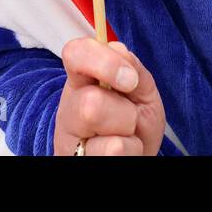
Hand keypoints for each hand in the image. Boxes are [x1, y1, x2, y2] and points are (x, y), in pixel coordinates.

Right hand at [54, 38, 164, 155]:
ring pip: (98, 123)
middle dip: (124, 112)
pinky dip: (131, 152)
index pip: (75, 53)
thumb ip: (135, 69)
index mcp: (83, 81)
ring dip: (128, 132)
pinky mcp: (74, 159)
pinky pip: (114, 151)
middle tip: (130, 120)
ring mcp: (69, 139)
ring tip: (125, 137)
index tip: (130, 80)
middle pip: (90, 101)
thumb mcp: (143, 94)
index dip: (104, 61)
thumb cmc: (136, 126)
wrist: (136, 158)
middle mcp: (69, 107)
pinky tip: (122, 154)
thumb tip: (119, 52)